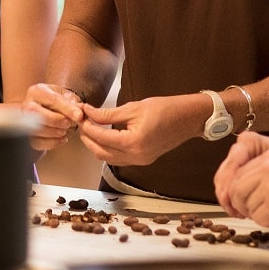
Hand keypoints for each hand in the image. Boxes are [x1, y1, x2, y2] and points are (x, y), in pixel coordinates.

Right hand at [21, 83, 82, 151]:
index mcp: (38, 91)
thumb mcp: (69, 97)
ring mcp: (25, 121)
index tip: (79, 116)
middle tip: (69, 123)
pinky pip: (38, 142)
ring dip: (56, 132)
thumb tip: (79, 115)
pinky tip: (62, 138)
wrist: (52, 109)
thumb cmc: (61, 102)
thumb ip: (74, 104)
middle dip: (56, 121)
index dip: (67, 109)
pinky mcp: (27, 135)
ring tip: (66, 129)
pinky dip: (53, 142)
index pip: (52, 100)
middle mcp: (28, 105)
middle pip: (38, 115)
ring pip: (37, 130)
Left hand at [75, 95, 198, 166]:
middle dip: (88, 138)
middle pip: (101, 152)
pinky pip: (119, 158)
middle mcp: (136, 156)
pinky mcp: (143, 160)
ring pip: (108, 158)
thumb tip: (88, 112)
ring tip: (91, 127)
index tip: (80, 115)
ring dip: (96, 145)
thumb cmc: (164, 109)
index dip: (87, 126)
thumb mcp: (133, 108)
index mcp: (133, 143)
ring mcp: (140, 161)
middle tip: (82, 122)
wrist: (187, 118)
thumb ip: (108, 114)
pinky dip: (108, 148)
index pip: (101, 138)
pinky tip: (105, 135)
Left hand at [216, 134, 268, 225]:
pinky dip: (266, 222)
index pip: (239, 173)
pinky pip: (258, 218)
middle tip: (248, 211)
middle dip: (240, 203)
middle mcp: (266, 170)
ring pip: (247, 206)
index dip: (238, 189)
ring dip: (256, 214)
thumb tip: (247, 186)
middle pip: (237, 189)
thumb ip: (267, 171)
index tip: (241, 198)